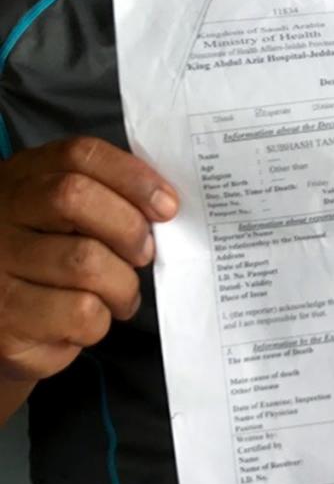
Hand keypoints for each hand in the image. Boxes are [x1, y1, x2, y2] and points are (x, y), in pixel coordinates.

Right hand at [0, 137, 178, 383]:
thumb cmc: (42, 259)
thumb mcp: (56, 215)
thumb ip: (102, 197)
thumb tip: (163, 205)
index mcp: (20, 180)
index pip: (78, 156)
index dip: (132, 176)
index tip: (166, 205)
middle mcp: (0, 219)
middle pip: (75, 199)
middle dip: (129, 228)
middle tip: (143, 254)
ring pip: (86, 264)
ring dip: (123, 285)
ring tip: (118, 294)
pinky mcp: (7, 328)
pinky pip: (81, 317)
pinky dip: (101, 322)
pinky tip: (83, 321)